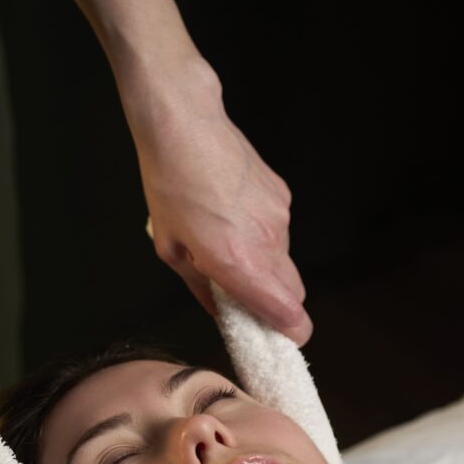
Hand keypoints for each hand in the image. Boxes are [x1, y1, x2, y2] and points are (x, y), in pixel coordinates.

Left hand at [129, 64, 312, 345]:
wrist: (184, 124)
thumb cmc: (169, 185)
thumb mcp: (171, 249)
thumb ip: (201, 287)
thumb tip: (220, 311)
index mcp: (237, 262)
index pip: (288, 312)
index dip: (290, 333)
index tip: (281, 340)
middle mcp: (267, 243)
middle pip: (294, 292)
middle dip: (277, 304)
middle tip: (248, 299)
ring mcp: (279, 218)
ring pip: (285, 261)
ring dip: (266, 267)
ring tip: (228, 244)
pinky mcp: (282, 196)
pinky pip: (280, 231)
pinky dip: (263, 236)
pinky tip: (234, 216)